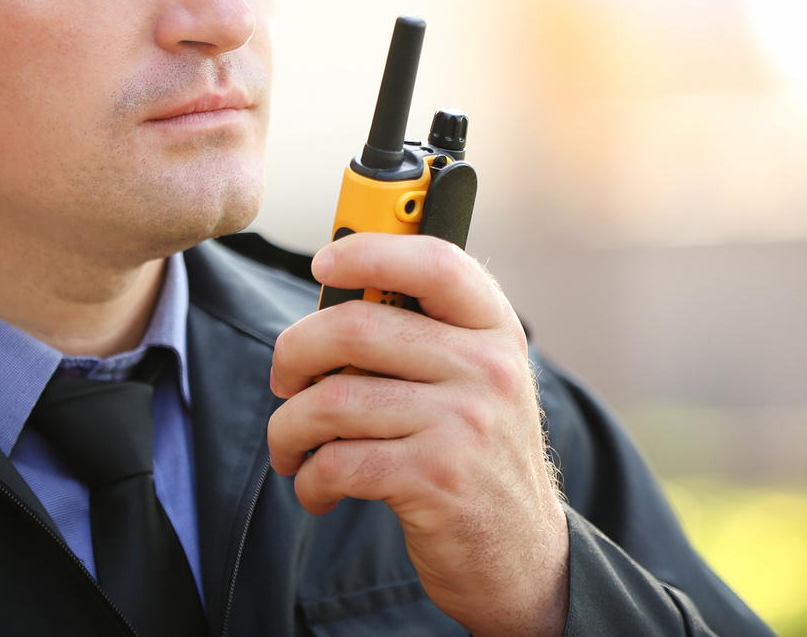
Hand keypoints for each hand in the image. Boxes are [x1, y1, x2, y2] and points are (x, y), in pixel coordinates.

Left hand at [268, 233, 569, 636]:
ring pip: (332, 398)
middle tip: (285, 379)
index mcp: (495, 330)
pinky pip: (337, 461)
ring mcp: (464, 423)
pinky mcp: (434, 479)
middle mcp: (487, 368)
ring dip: (290, 427)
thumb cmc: (477, 454)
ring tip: (292, 446)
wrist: (521, 554)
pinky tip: (318, 487)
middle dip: (295, 352)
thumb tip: (334, 290)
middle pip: (356, 327)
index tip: (324, 263)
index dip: (370, 251)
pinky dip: (310, 478)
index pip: (435, 262)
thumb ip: (425, 331)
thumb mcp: (478, 379)